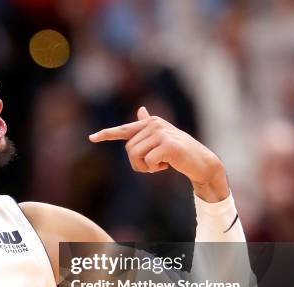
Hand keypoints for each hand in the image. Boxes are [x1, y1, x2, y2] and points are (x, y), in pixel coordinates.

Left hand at [89, 107, 228, 201]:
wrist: (201, 162)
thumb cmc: (179, 152)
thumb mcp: (162, 138)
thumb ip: (149, 126)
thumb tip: (141, 110)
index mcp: (150, 123)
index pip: (124, 129)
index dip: (107, 134)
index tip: (92, 138)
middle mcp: (154, 124)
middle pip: (129, 149)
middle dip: (138, 163)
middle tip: (154, 165)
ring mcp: (161, 133)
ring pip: (135, 156)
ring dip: (145, 167)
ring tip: (160, 164)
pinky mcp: (167, 144)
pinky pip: (148, 162)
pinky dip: (154, 169)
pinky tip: (167, 165)